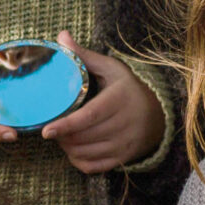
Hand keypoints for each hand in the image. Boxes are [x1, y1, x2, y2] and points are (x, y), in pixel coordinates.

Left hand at [39, 33, 164, 173]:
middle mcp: (125, 124)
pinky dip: (78, 161)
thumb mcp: (110, 69)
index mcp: (119, 100)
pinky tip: (73, 149)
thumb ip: (84, 56)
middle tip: (52, 127)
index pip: (90, 117)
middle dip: (63, 136)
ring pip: (87, 154)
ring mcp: (126, 144)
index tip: (46, 130)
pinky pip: (94, 167)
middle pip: (85, 137)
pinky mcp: (124, 158)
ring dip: (68, 148)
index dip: (67, 125)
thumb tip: (61, 37)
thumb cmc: (127, 88)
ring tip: (61, 136)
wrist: (159, 112)